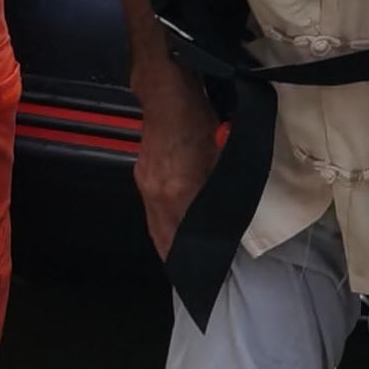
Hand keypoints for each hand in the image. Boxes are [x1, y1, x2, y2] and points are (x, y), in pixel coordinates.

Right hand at [131, 62, 216, 262]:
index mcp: (178, 191)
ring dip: (168, 245)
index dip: (197, 258)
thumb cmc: (198, 118)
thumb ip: (220, 188)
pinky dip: (162, 226)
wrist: (165, 91)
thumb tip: (225, 215)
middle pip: (165, 240)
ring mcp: (146, 186)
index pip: (186, 238)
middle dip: (177, 260)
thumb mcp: (220, 153)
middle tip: (193, 277)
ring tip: (182, 260)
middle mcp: (157, 195)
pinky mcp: (142, 176)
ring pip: (156, 227)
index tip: (213, 274)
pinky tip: (172, 229)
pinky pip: (152, 212)